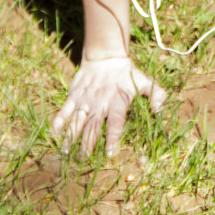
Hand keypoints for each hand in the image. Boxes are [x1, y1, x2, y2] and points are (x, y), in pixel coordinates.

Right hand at [52, 54, 166, 157]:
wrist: (105, 55)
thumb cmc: (126, 73)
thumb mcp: (144, 81)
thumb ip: (156, 94)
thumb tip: (159, 110)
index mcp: (117, 101)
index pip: (115, 122)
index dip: (113, 137)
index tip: (111, 152)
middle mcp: (99, 102)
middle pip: (93, 125)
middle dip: (88, 143)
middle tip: (84, 159)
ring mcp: (85, 99)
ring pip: (77, 120)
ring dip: (71, 137)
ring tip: (67, 153)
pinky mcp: (74, 96)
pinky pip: (64, 110)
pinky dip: (59, 122)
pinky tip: (54, 134)